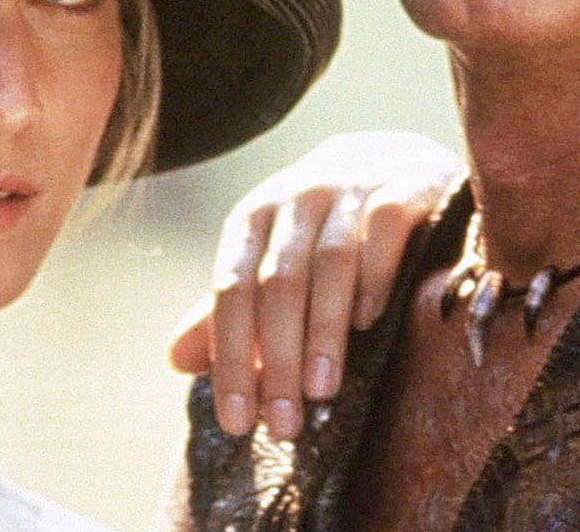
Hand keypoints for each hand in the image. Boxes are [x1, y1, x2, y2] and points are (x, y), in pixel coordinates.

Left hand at [170, 131, 460, 438]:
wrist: (396, 158)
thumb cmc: (322, 226)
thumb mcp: (270, 259)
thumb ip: (230, 310)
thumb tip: (176, 361)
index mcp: (253, 218)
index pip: (231, 290)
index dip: (229, 356)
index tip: (236, 420)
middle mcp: (295, 197)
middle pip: (279, 283)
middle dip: (277, 359)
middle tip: (284, 422)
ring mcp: (350, 186)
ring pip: (330, 262)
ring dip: (324, 330)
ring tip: (323, 390)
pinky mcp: (404, 185)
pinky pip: (384, 231)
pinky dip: (374, 278)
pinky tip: (369, 323)